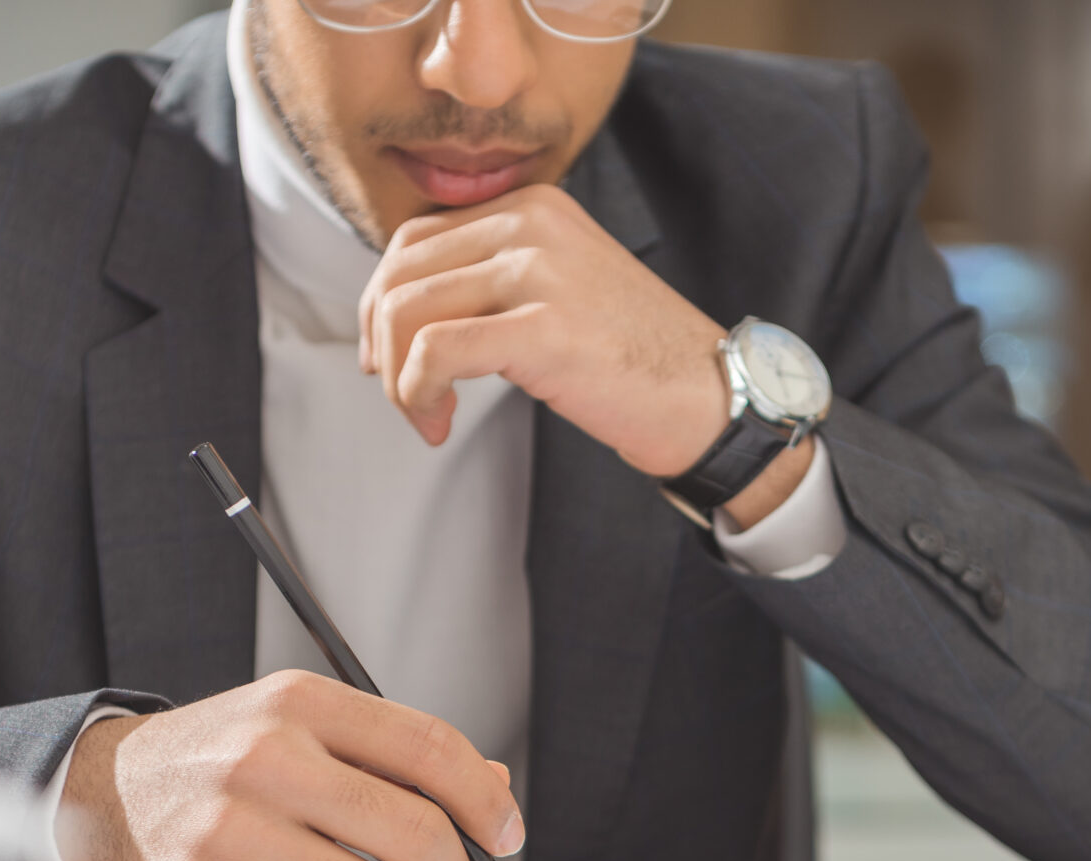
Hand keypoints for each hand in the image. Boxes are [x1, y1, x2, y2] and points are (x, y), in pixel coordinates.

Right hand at [57, 673, 523, 860]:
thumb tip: (497, 797)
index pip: (430, 748)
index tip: (503, 837)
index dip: (486, 802)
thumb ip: (394, 757)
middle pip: (417, 833)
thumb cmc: (224, 770)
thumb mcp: (299, 730)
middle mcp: (264, 758)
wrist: (102, 800)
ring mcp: (228, 830)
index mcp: (300, 704)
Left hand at [359, 184, 812, 524]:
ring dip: (398, 377)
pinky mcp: (544, 328)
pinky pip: (435, 350)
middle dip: (381, 342)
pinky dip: (417, 392)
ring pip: (408, 310)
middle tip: (400, 394)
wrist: (708, 394)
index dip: (383, 303)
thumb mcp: (560, 288)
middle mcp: (531, 225)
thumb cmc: (635, 356)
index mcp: (533, 208)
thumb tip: (406, 309)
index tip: (388, 357)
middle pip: (401, 271)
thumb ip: (496, 277)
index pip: (415, 238)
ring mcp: (539, 271)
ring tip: (426, 415)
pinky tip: (439, 422)